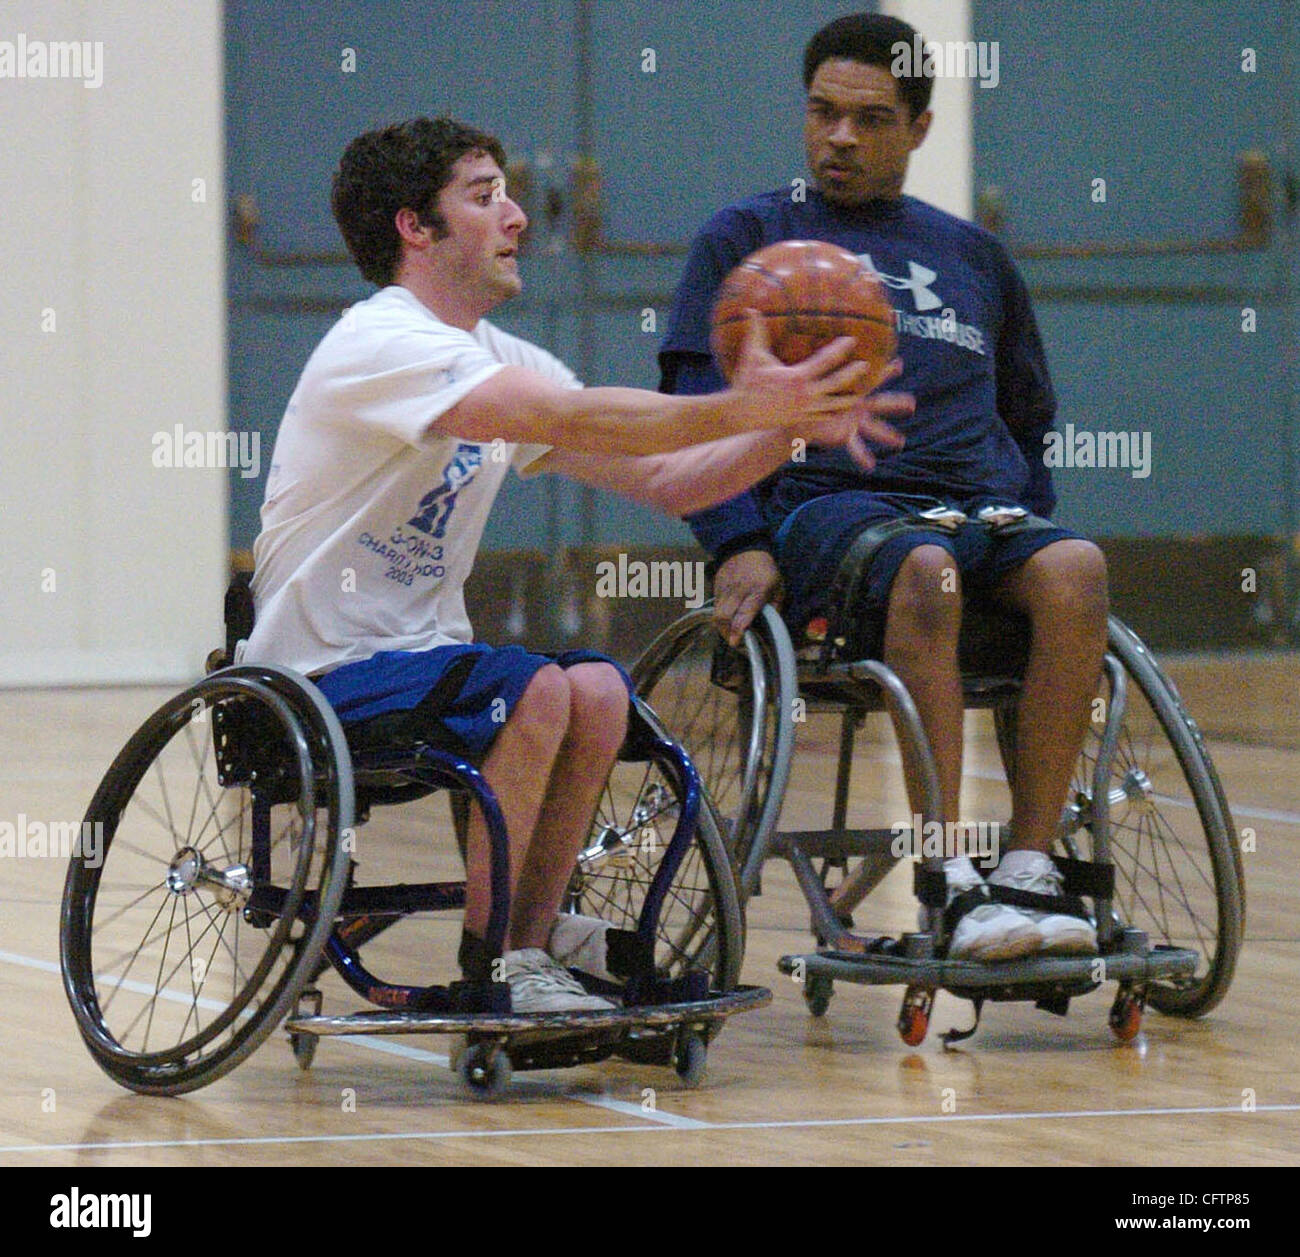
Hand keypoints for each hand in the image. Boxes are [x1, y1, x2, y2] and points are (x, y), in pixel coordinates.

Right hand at [712, 549, 781, 645]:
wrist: (745, 547)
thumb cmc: (767, 570)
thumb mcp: (779, 587)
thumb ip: (775, 607)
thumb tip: (771, 627)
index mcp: (757, 590)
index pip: (743, 614)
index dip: (738, 631)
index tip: (736, 643)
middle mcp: (738, 590)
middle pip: (724, 616)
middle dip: (726, 632)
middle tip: (734, 641)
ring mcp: (724, 588)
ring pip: (716, 613)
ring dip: (721, 627)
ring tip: (729, 633)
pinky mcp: (715, 587)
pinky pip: (714, 606)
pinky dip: (719, 616)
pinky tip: (726, 620)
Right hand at [727, 310, 878, 431]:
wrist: (739, 413)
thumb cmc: (746, 383)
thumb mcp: (752, 355)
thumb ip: (756, 331)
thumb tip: (751, 309)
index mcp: (797, 377)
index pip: (825, 360)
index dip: (840, 349)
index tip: (852, 340)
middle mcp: (805, 394)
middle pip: (836, 383)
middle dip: (852, 374)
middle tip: (867, 365)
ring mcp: (805, 410)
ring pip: (833, 405)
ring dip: (848, 399)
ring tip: (861, 395)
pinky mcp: (800, 420)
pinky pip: (822, 418)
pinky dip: (833, 415)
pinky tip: (843, 415)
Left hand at [801, 358, 911, 470]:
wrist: (797, 410)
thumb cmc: (808, 387)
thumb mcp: (811, 367)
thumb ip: (810, 349)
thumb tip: (786, 324)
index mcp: (853, 388)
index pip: (873, 377)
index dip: (885, 371)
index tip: (898, 365)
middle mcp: (858, 404)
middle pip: (881, 402)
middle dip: (896, 402)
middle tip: (912, 404)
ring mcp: (854, 421)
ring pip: (874, 428)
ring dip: (888, 434)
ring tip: (900, 442)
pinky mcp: (844, 435)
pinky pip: (855, 447)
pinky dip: (863, 456)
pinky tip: (871, 466)